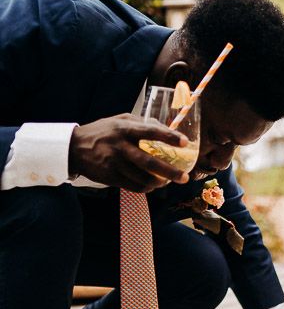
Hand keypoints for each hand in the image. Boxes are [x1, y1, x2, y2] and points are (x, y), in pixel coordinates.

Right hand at [69, 113, 189, 191]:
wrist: (74, 148)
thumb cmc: (103, 132)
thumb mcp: (119, 120)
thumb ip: (141, 123)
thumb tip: (167, 128)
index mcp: (124, 129)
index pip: (150, 131)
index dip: (169, 136)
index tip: (185, 142)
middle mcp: (120, 147)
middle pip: (149, 162)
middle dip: (171, 172)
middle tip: (185, 177)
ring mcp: (115, 164)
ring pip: (144, 179)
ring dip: (160, 183)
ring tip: (167, 181)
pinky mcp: (111, 177)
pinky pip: (134, 187)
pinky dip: (147, 188)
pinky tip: (152, 185)